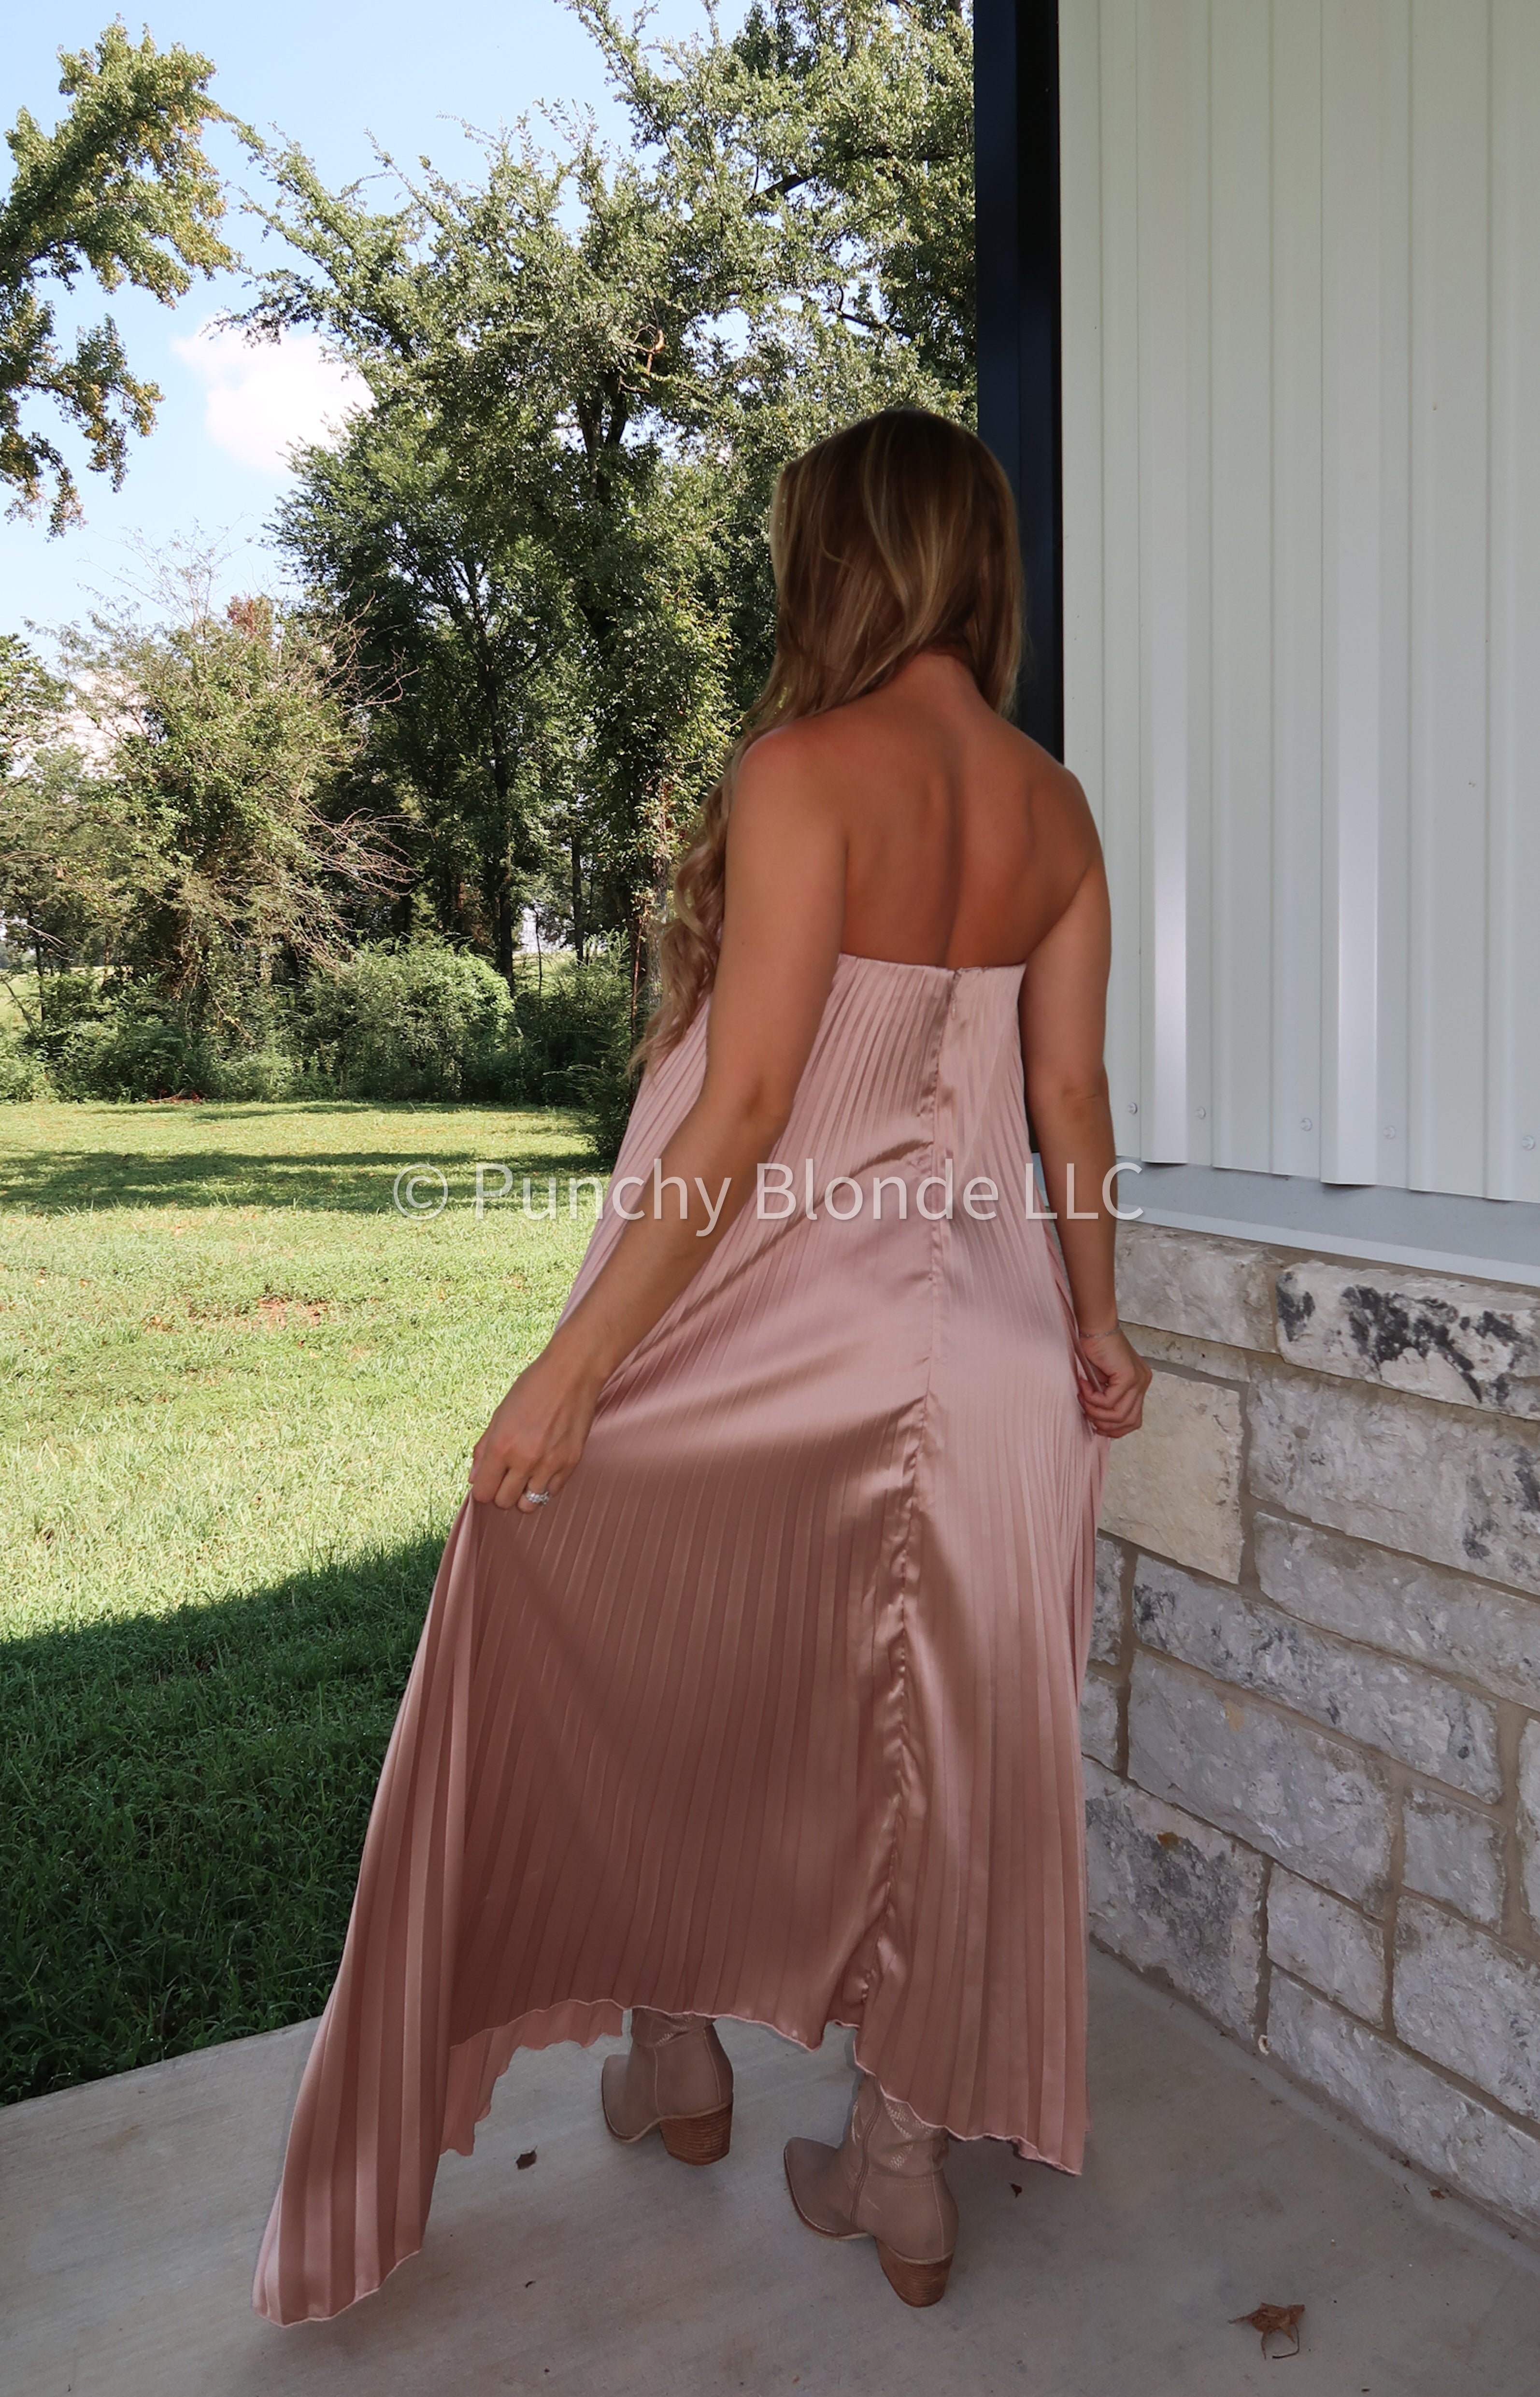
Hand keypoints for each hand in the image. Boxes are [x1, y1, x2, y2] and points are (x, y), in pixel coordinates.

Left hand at [469, 1336, 601, 1510]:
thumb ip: (484, 1449)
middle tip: (506, 1477)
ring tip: (526, 1476)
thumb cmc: (533, 1387)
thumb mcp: (500, 1414)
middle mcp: (524, 1459)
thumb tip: (474, 1478)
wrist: (572, 1373)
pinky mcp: (571, 1463)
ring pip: (529, 1504)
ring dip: (523, 1494)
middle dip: (501, 1493)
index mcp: (501, 1446)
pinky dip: (545, 1486)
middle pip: (504, 1502)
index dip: (483, 1489)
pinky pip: (552, 1493)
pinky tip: (544, 1467)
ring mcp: (550, 1464)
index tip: (488, 1480)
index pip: (483, 1493)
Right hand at [1075, 1325, 1150, 1438]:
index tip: (1095, 1424)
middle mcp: (1143, 1383)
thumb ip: (1106, 1399)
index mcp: (1139, 1385)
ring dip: (1096, 1411)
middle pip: (1129, 1422)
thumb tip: (1099, 1422)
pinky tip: (1083, 1386)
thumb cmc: (1094, 1350)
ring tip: (1083, 1398)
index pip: (1133, 1420)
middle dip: (1104, 1424)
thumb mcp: (1102, 1381)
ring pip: (1120, 1415)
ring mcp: (1138, 1380)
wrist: (1095, 1327)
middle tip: (1086, 1411)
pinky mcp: (1129, 1377)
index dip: (1115, 1429)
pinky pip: (1109, 1402)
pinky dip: (1092, 1399)